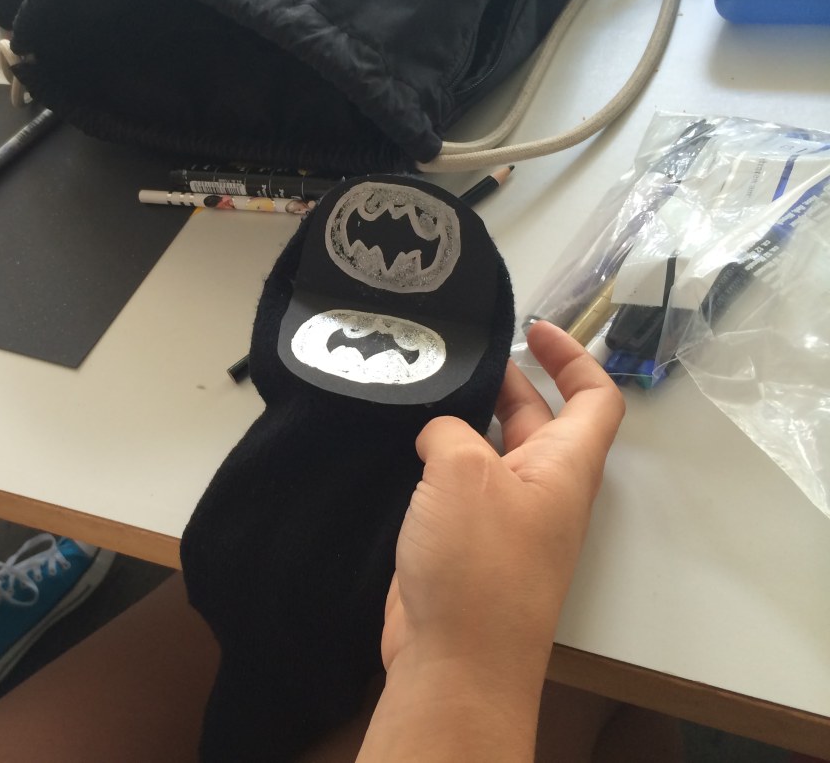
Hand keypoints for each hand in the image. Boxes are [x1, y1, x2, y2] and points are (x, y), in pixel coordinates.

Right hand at [380, 320, 624, 685]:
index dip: (574, 356)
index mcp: (564, 468)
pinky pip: (452, 488)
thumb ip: (452, 432)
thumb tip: (438, 434)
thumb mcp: (464, 473)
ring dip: (458, 420)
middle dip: (501, 380)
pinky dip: (430, 460)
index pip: (594, 399)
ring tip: (414, 389)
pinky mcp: (462, 544)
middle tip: (452, 354)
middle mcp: (539, 490)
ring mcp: (500, 520)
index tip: (535, 328)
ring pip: (486, 452)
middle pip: (534, 418)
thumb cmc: (478, 564)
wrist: (455, 662)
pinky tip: (393, 444)